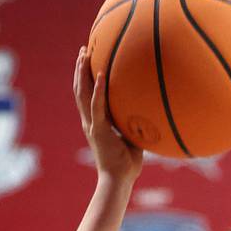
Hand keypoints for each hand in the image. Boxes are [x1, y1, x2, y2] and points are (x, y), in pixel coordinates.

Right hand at [74, 48, 142, 182]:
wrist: (118, 181)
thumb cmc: (127, 165)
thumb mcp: (132, 139)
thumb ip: (135, 125)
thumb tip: (151, 113)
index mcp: (95, 123)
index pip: (87, 96)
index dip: (85, 78)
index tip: (88, 61)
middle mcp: (90, 121)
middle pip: (80, 90)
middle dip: (80, 69)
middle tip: (83, 49)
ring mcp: (92, 125)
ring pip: (82, 94)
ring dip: (82, 73)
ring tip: (84, 54)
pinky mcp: (98, 130)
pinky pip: (97, 107)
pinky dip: (98, 91)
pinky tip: (100, 75)